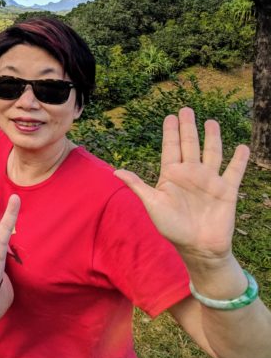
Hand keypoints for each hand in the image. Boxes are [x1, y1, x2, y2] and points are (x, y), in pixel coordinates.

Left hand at [115, 107, 249, 263]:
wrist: (197, 247)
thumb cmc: (171, 227)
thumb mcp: (152, 204)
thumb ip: (138, 186)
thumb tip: (116, 172)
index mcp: (172, 175)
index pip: (171, 148)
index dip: (171, 132)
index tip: (170, 116)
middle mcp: (191, 174)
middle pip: (190, 145)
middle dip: (188, 128)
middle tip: (187, 109)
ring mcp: (209, 180)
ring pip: (212, 153)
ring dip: (212, 138)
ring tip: (211, 122)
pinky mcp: (227, 190)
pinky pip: (234, 171)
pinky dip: (239, 160)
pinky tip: (241, 146)